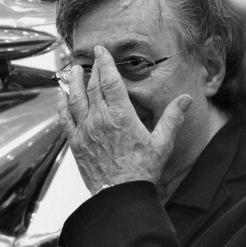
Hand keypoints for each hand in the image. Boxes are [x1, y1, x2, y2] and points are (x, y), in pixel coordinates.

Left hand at [57, 45, 191, 194]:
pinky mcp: (76, 144)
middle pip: (92, 86)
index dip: (105, 63)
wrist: (120, 195)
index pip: (110, 81)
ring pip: (75, 99)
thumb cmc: (142, 172)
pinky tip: (60, 96)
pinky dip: (61, 105)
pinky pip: (65, 119)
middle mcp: (99, 119)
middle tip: (90, 57)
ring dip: (72, 82)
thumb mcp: (162, 143)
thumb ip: (172, 118)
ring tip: (72, 69)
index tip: (101, 51)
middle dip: (91, 69)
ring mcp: (85, 131)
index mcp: (120, 116)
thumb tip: (185, 100)